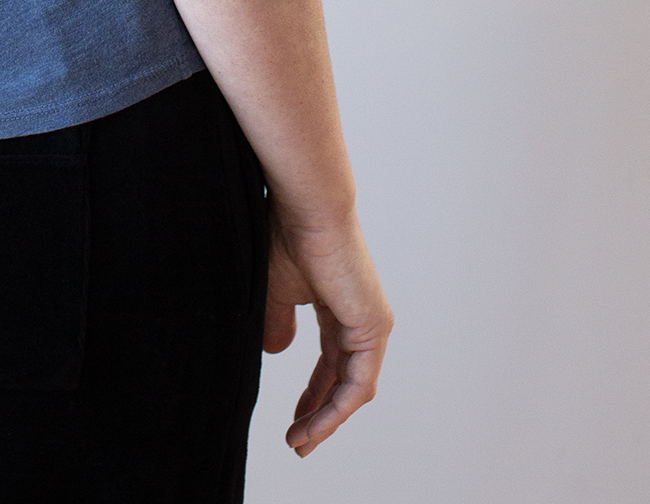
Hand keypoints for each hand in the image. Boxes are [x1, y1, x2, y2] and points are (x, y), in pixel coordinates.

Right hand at [262, 204, 392, 456]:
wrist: (307, 208)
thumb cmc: (288, 236)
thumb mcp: (276, 290)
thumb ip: (278, 323)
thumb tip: (275, 353)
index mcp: (340, 307)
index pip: (330, 363)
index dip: (311, 394)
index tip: (292, 421)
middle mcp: (361, 318)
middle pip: (343, 381)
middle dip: (319, 414)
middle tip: (297, 441)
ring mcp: (372, 324)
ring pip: (352, 389)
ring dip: (326, 419)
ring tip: (300, 441)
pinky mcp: (374, 328)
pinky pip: (358, 384)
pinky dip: (336, 408)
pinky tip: (314, 425)